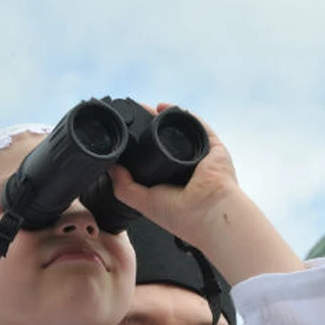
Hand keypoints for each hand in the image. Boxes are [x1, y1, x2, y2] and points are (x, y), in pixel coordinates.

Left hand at [108, 103, 239, 247]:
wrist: (208, 211)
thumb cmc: (183, 216)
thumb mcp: (144, 203)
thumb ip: (125, 187)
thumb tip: (111, 169)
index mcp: (171, 184)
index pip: (154, 160)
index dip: (140, 148)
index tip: (127, 136)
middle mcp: (186, 169)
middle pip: (166, 142)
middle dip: (150, 128)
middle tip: (133, 119)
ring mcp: (200, 157)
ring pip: (180, 131)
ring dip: (163, 119)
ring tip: (146, 110)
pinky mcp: (213, 147)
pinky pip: (198, 125)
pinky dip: (182, 114)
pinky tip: (164, 108)